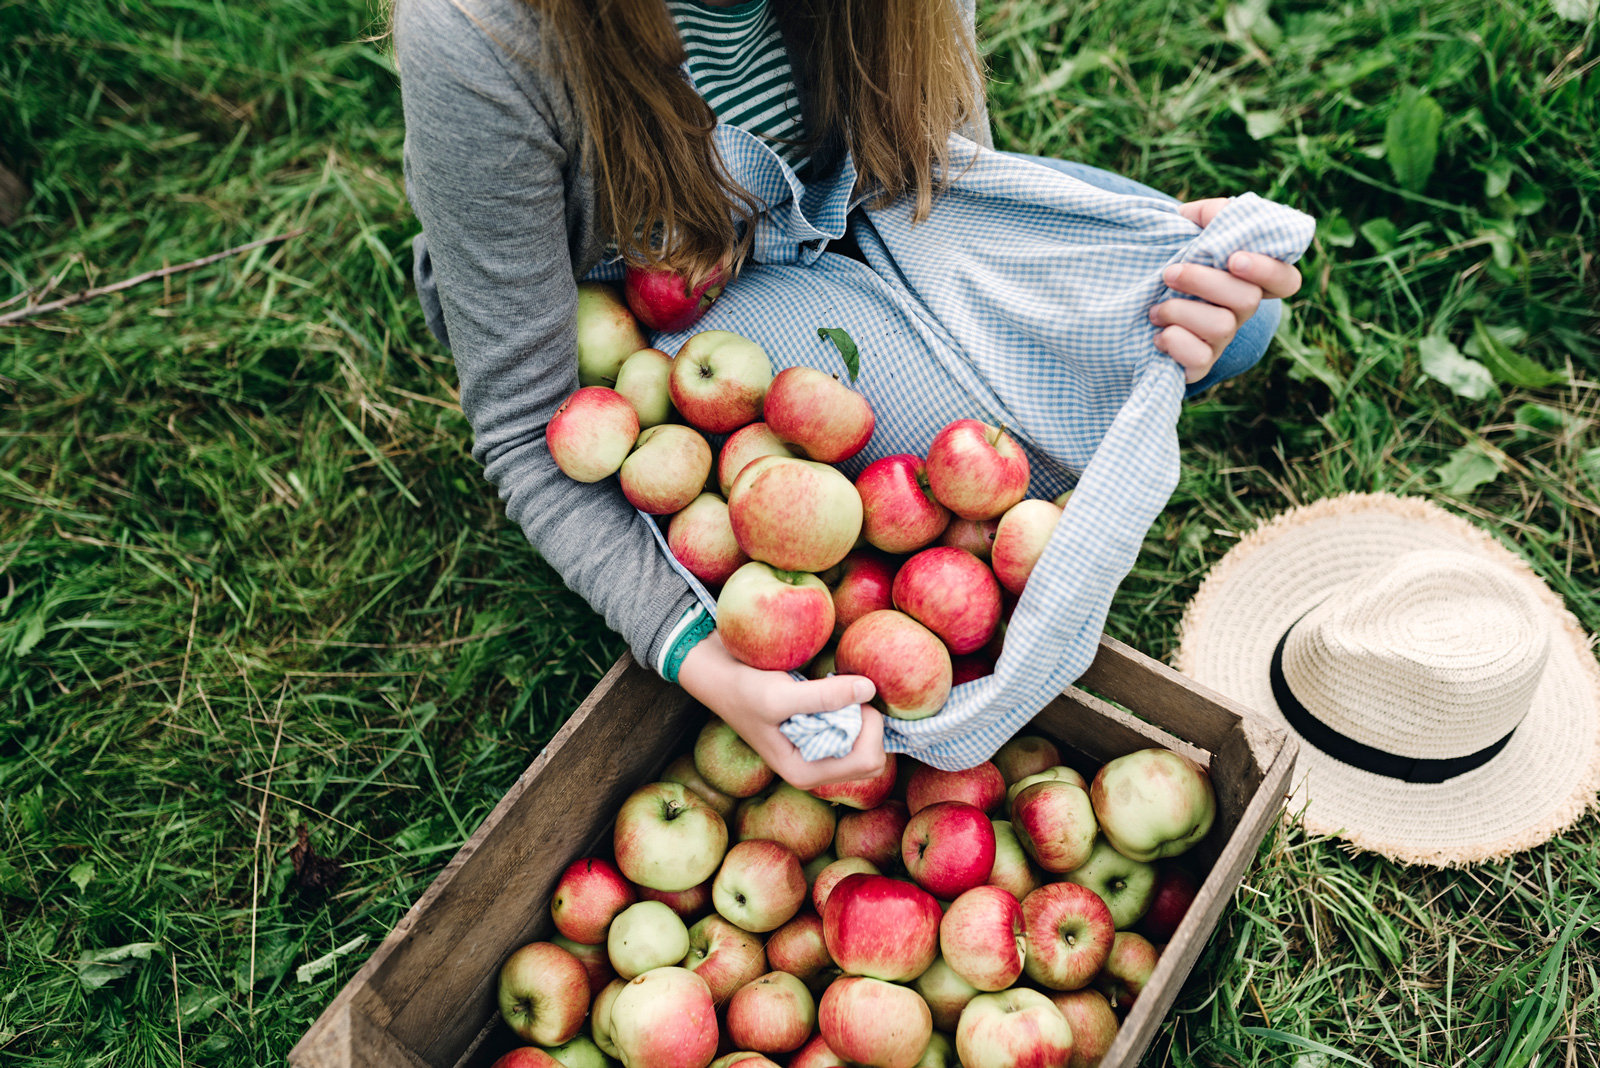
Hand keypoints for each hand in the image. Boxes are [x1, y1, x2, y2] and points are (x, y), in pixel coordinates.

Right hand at [676, 631, 887, 789]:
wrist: (720, 675)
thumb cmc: (743, 690)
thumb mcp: (779, 696)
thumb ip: (824, 697)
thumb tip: (869, 689)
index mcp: (805, 773)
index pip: (868, 761)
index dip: (868, 727)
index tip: (847, 696)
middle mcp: (816, 768)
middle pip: (874, 757)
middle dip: (869, 725)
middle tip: (844, 693)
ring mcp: (819, 753)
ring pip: (869, 744)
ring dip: (861, 715)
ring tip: (836, 692)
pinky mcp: (821, 734)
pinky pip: (857, 729)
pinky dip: (854, 708)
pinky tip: (833, 690)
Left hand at [1153, 198, 1303, 382]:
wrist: (1142, 308)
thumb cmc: (1179, 264)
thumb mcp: (1193, 234)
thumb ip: (1207, 216)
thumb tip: (1198, 214)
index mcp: (1250, 279)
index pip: (1286, 280)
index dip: (1267, 271)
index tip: (1234, 259)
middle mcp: (1243, 311)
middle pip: (1247, 299)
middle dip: (1203, 282)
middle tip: (1170, 274)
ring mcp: (1224, 339)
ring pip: (1221, 327)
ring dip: (1180, 311)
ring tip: (1155, 308)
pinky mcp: (1200, 363)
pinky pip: (1199, 359)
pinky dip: (1174, 342)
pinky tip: (1158, 334)